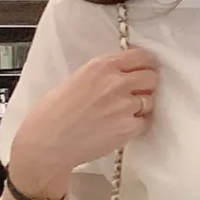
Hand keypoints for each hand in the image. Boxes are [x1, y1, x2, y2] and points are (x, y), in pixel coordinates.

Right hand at [9, 43, 159, 196]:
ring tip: (122, 113)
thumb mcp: (77, 79)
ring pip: (150, 100)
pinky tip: (119, 126)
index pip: (141, 56)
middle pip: (152, 76)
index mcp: (101, 66)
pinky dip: (137, 124)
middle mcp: (116, 83)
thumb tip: (124, 74)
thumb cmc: (53, 114)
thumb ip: (104, 74)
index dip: (145, 63)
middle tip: (136, 92)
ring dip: (141, 105)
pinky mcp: (129, 128)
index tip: (144, 68)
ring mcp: (125, 106)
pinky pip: (145, 122)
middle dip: (146, 84)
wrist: (47, 143)